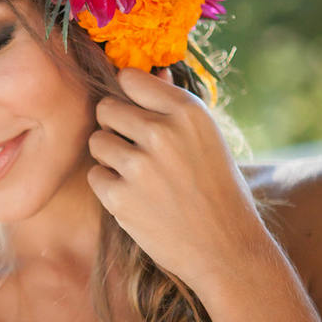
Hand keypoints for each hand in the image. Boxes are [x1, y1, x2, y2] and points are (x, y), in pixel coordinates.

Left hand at [86, 66, 270, 294]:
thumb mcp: (207, 138)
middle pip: (105, 108)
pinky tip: (135, 197)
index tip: (134, 110)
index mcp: (188, 112)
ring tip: (136, 174)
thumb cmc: (219, 190)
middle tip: (134, 147)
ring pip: (96, 141)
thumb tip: (153, 72)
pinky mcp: (120, 198)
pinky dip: (109, 186)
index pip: (130, 78)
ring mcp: (139, 166)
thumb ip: (175, 105)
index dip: (128, 94)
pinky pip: (95, 175)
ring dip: (109, 156)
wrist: (226, 249)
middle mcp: (162, 133)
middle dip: (114, 126)